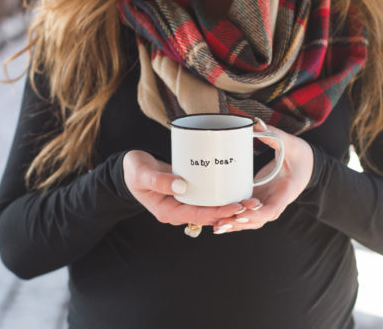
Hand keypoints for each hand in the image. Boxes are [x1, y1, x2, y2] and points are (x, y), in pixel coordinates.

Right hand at [123, 150, 243, 226]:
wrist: (131, 167)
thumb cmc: (134, 171)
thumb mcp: (142, 174)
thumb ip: (159, 181)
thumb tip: (182, 187)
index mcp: (167, 212)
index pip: (198, 215)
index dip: (218, 212)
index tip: (236, 207)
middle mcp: (178, 210)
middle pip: (208, 215)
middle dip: (229, 212)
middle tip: (251, 205)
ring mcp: (183, 203)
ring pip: (210, 208)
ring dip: (228, 205)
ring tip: (249, 201)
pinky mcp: (188, 193)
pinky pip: (206, 198)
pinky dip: (219, 195)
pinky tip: (234, 189)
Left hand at [211, 123, 313, 234]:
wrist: (308, 166)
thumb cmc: (301, 155)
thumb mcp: (290, 144)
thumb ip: (274, 135)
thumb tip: (256, 123)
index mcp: (286, 192)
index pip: (272, 209)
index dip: (256, 214)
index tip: (241, 211)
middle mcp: (276, 202)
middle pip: (257, 221)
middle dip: (239, 223)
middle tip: (221, 222)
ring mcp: (267, 204)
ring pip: (251, 221)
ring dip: (234, 225)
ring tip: (217, 226)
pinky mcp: (259, 201)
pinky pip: (246, 215)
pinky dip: (234, 220)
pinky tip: (219, 224)